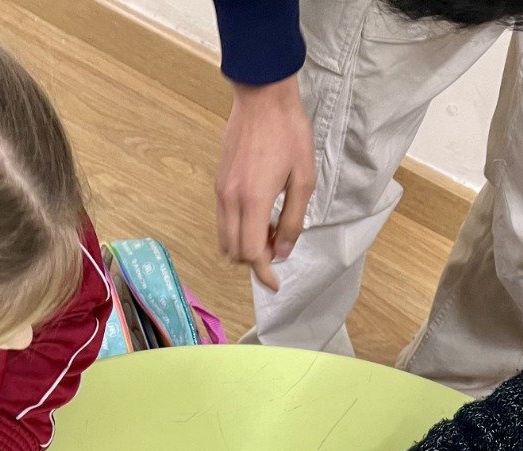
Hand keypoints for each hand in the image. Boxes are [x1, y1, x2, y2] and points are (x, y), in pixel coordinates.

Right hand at [216, 78, 315, 291]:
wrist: (262, 94)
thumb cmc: (289, 132)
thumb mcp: (303, 178)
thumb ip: (294, 219)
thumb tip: (284, 251)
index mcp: (253, 201)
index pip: (252, 254)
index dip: (264, 274)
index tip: (275, 283)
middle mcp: (231, 200)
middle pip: (235, 252)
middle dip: (256, 260)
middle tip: (279, 246)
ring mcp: (221, 191)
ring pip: (225, 239)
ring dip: (245, 246)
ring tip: (269, 230)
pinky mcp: (219, 182)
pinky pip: (224, 220)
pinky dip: (239, 229)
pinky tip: (259, 214)